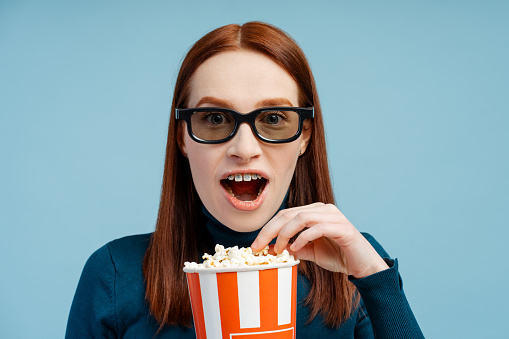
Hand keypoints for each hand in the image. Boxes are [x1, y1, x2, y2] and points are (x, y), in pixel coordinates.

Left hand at [251, 203, 388, 278]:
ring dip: (285, 234)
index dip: (268, 228)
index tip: (255, 244)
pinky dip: (303, 238)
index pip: (285, 214)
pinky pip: (317, 228)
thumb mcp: (310, 252)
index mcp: (314, 211)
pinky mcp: (342, 228)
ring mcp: (334, 216)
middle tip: (258, 246)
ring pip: (301, 218)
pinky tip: (296, 249)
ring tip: (278, 249)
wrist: (363, 266)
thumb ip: (293, 247)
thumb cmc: (338, 256)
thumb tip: (272, 249)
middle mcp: (323, 209)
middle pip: (289, 213)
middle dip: (270, 230)